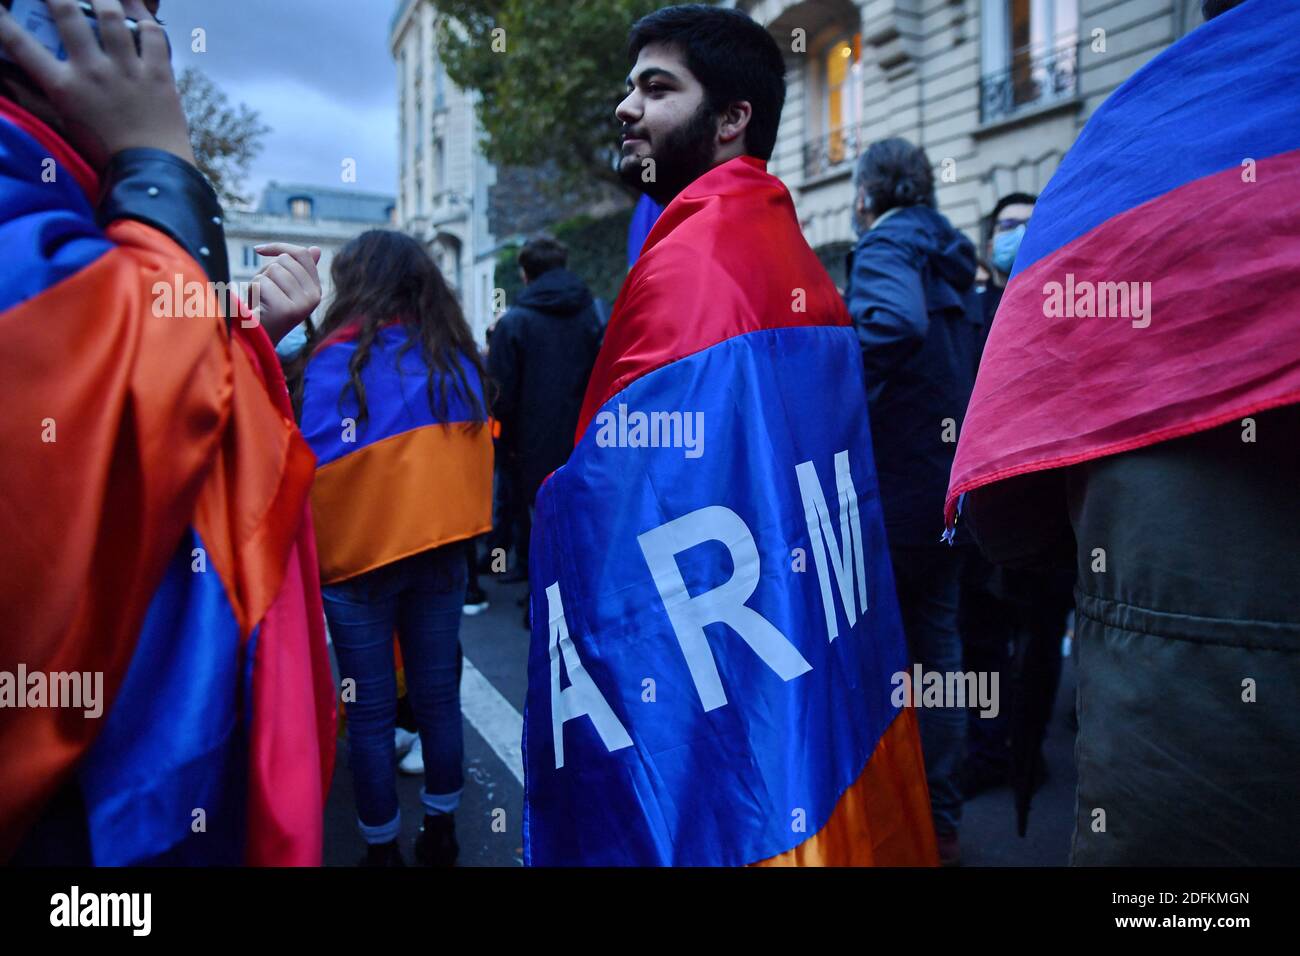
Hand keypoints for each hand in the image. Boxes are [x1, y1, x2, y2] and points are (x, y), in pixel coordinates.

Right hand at [0, 0, 193, 168]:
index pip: (21, 45)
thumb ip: (35, 100)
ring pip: (112, 16)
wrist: (151, 170)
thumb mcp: (63, 125)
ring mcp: (128, 70)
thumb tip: (10, 79)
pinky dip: (145, 17)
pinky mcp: (158, 74)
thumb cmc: (103, 152)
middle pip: (68, 14)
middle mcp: (93, 71)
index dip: (3, 22)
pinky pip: (152, 34)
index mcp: (63, 87)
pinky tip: (137, 9)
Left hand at [248, 244, 322, 344]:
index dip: (278, 248)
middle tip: (264, 294)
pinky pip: (262, 283)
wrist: (256, 341)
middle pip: (284, 261)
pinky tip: (257, 308)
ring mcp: (302, 304)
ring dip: (258, 283)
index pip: (302, 254)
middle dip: (266, 272)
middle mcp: (314, 298)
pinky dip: (252, 292)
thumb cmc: (266, 310)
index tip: (259, 250)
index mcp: (316, 290)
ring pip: (272, 271)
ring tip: (261, 302)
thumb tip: (316, 249)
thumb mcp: (284, 287)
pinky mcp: (286, 310)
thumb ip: (298, 269)